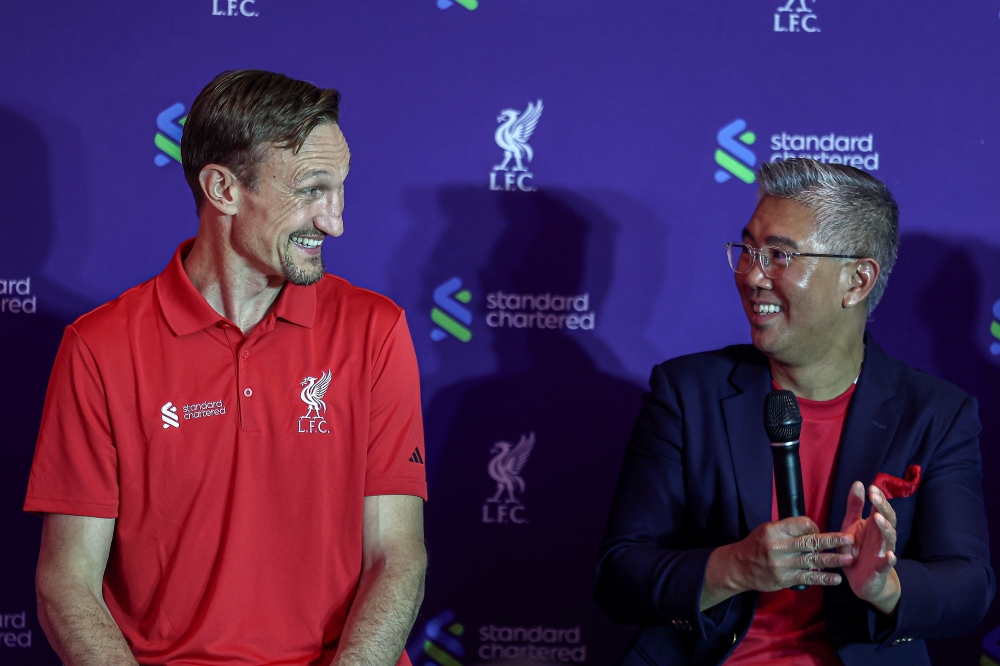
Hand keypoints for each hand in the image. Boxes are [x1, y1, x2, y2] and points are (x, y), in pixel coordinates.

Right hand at [729, 517, 854, 592]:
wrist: (739, 567)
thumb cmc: (756, 546)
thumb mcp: (767, 530)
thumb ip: (787, 529)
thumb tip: (813, 530)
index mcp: (774, 530)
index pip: (800, 524)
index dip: (814, 526)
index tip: (818, 531)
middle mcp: (778, 546)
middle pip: (809, 541)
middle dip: (832, 540)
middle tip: (849, 540)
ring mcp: (782, 564)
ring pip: (812, 560)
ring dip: (833, 560)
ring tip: (849, 559)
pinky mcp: (784, 579)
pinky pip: (808, 577)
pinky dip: (823, 578)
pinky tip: (836, 579)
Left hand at [839, 481, 900, 613]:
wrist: (861, 580)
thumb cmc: (856, 549)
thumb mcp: (851, 526)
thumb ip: (855, 506)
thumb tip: (859, 483)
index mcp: (874, 526)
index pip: (881, 509)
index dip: (878, 498)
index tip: (872, 487)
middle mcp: (882, 538)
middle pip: (888, 520)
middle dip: (882, 508)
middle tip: (874, 497)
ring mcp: (883, 552)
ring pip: (889, 539)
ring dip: (885, 529)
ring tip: (878, 518)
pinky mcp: (880, 569)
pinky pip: (887, 564)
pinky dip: (889, 560)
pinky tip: (890, 556)